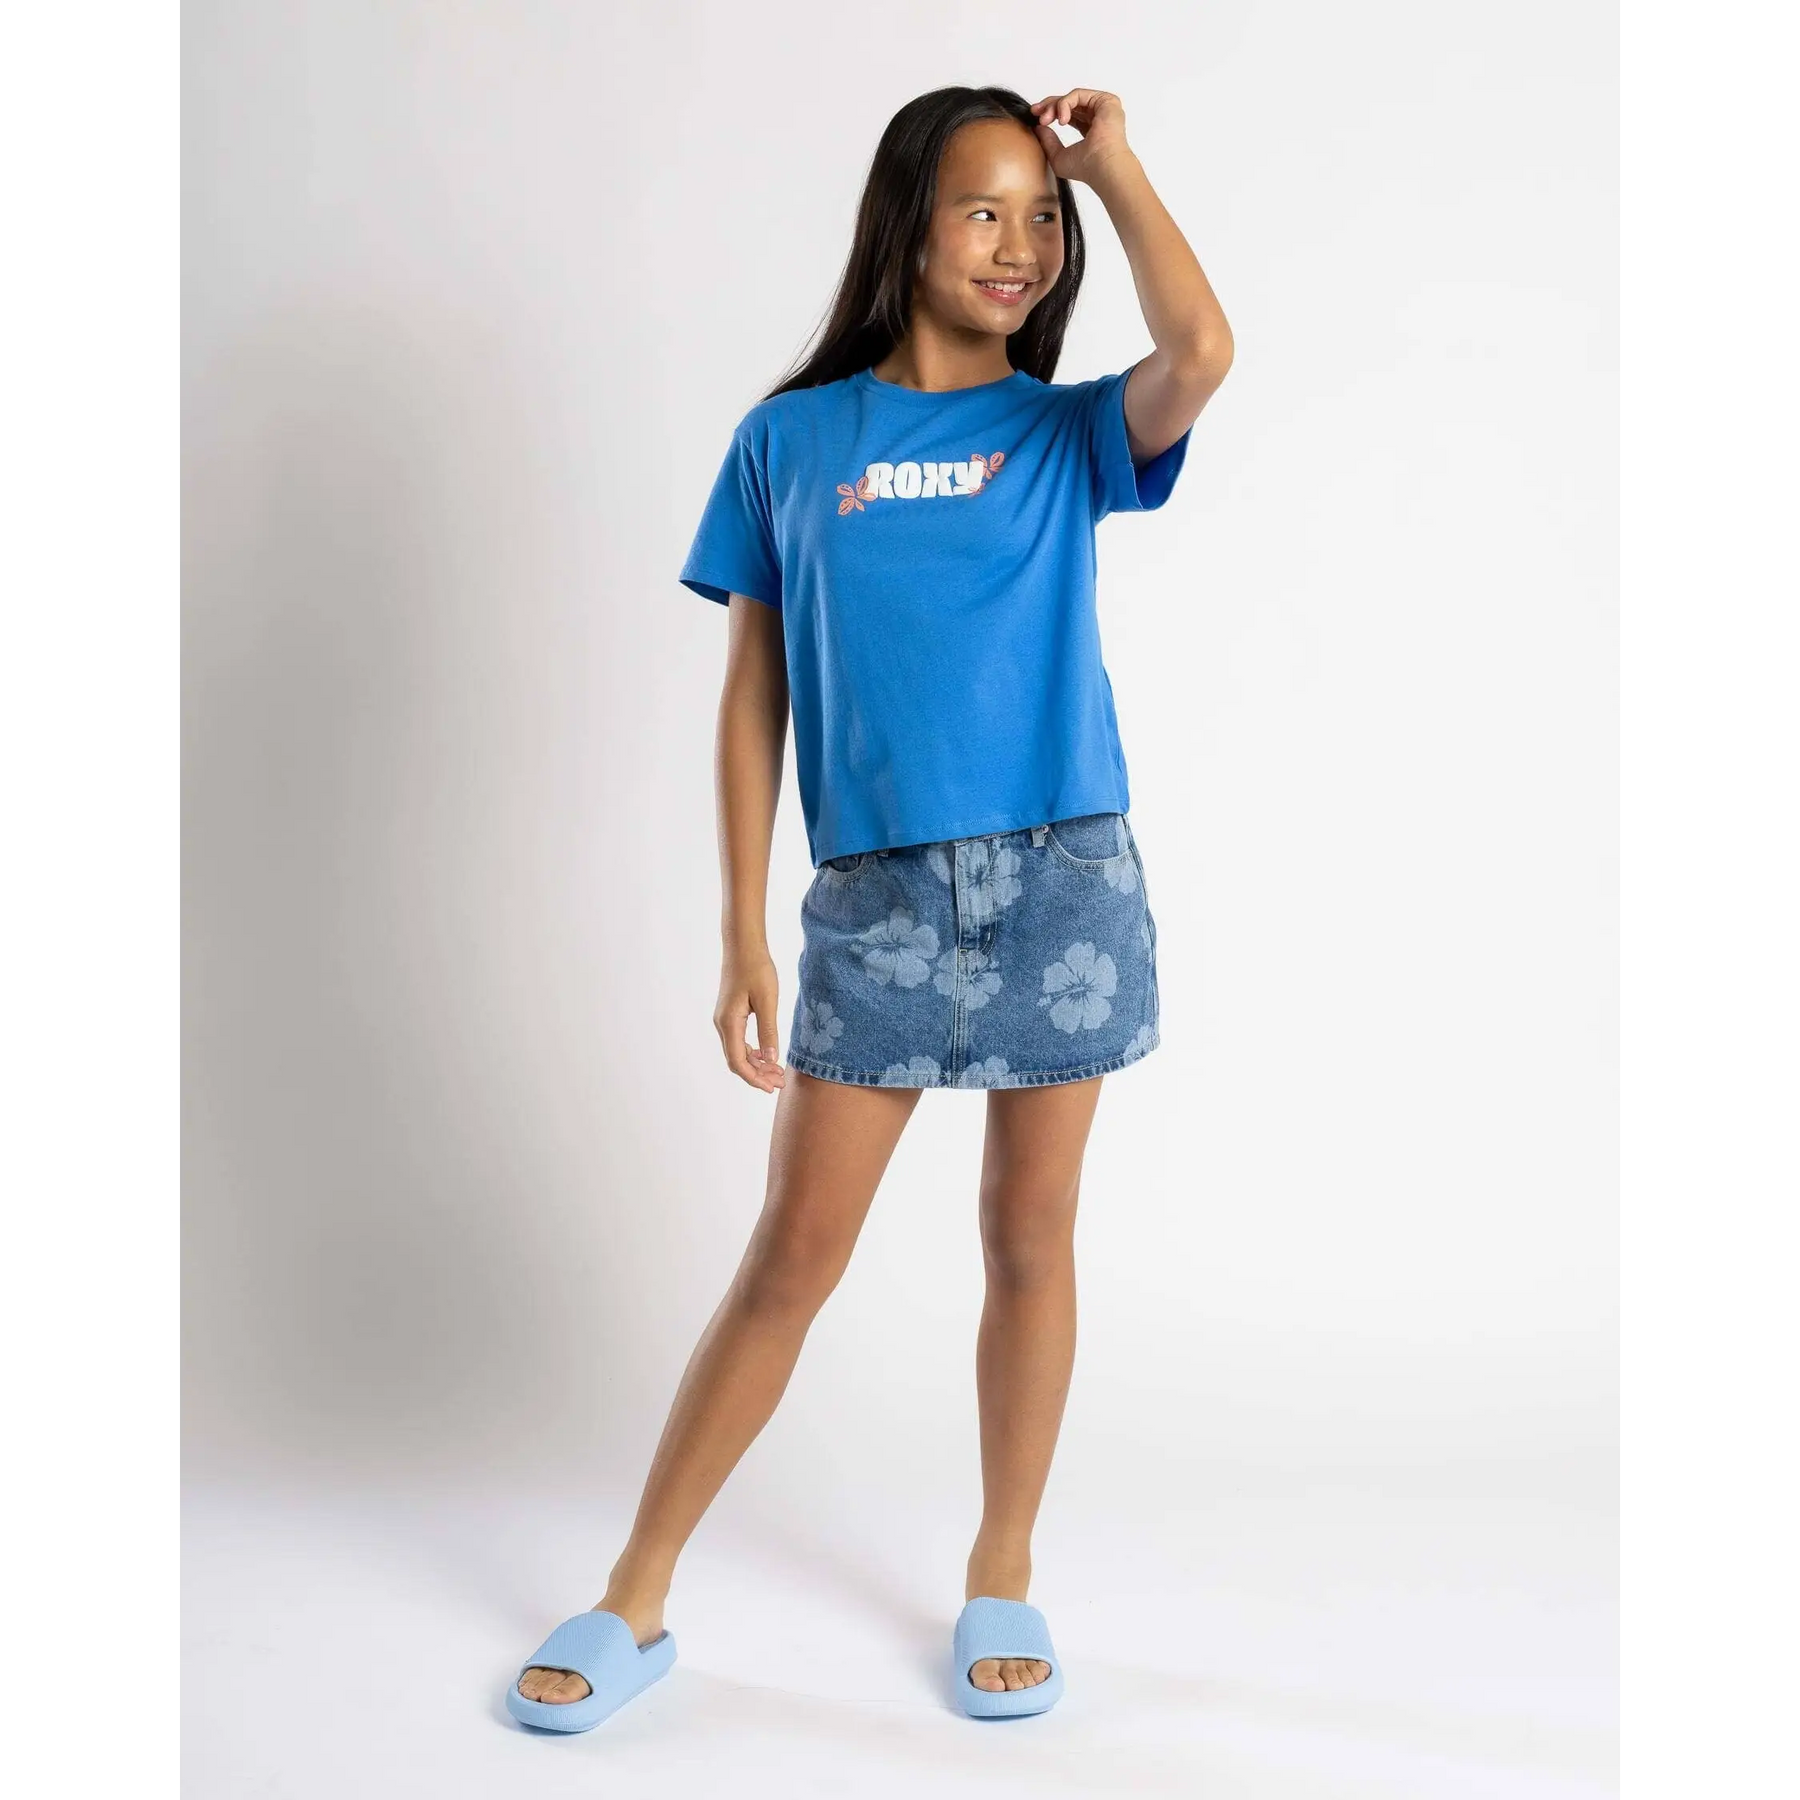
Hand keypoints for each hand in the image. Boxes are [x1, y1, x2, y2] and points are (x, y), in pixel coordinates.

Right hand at [714, 948, 785, 1092]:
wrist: (743, 946)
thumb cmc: (756, 968)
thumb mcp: (767, 1000)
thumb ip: (768, 1030)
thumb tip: (771, 1059)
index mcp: (729, 1023)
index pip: (738, 1061)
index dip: (754, 1078)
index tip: (772, 1087)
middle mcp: (722, 1024)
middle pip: (736, 1060)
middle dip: (757, 1075)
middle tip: (780, 1082)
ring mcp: (724, 1020)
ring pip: (737, 1052)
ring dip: (756, 1064)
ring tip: (777, 1071)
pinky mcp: (730, 1014)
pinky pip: (738, 1041)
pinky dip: (752, 1052)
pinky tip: (767, 1054)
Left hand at [1030, 89, 1132, 185]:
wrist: (1102, 167)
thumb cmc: (1086, 168)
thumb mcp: (1058, 157)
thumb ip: (1048, 142)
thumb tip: (1039, 127)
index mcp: (1090, 130)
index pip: (1069, 114)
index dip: (1051, 112)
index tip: (1036, 117)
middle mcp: (1098, 117)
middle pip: (1070, 103)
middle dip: (1049, 105)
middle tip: (1035, 112)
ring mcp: (1103, 108)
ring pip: (1072, 98)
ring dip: (1055, 106)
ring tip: (1046, 119)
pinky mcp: (1106, 101)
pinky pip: (1078, 95)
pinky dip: (1064, 104)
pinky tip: (1061, 120)